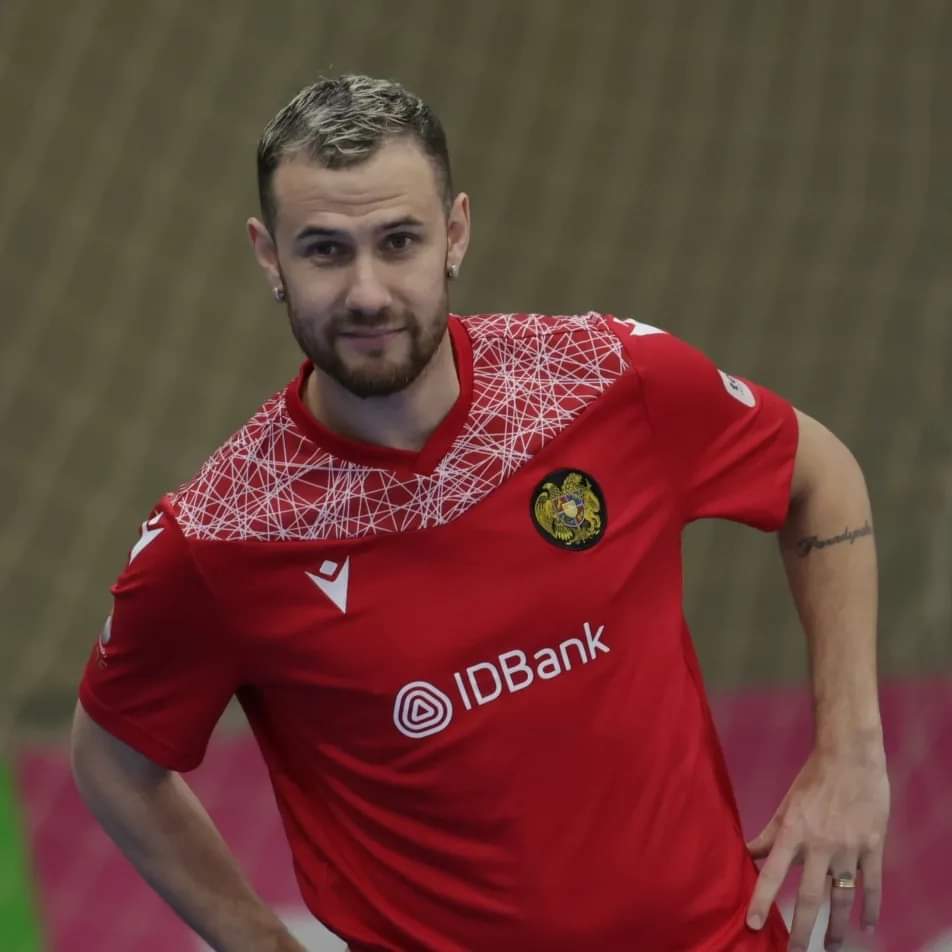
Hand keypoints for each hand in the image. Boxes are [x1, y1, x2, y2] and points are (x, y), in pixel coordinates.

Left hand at [745, 745, 888, 950]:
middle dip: (801, 929)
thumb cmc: (813, 779)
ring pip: (842, 899)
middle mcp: (820, 844)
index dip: (761, 899)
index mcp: (793, 831)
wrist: (851, 757)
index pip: (772, 873)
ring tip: (831, 949)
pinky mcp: (873, 846)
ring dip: (836, 929)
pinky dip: (871, 908)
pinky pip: (872, 885)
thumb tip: (748, 854)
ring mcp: (849, 848)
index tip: (753, 925)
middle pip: (809, 897)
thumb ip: (769, 834)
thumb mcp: (786, 805)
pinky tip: (868, 926)